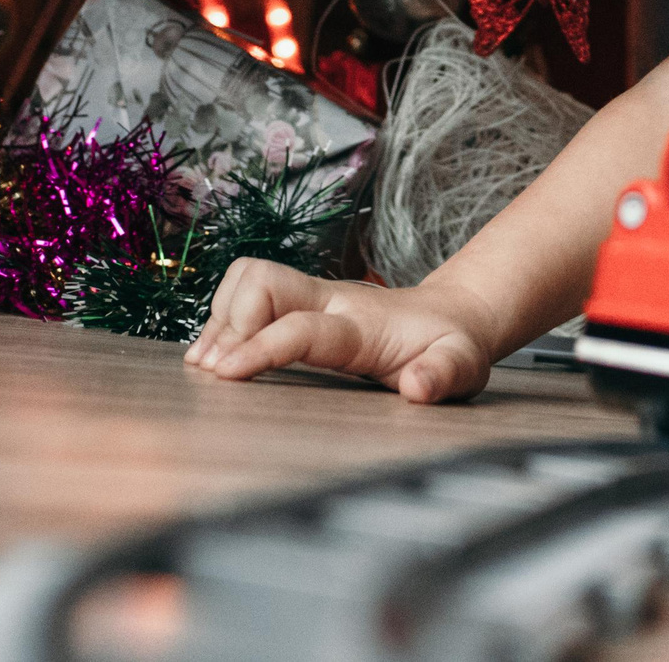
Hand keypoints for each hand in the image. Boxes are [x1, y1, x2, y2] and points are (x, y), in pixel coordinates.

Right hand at [183, 260, 496, 403]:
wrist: (452, 315)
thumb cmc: (451, 345)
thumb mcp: (462, 365)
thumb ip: (442, 375)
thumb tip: (417, 388)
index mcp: (362, 324)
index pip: (301, 327)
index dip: (260, 347)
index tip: (225, 374)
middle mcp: (329, 300)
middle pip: (260, 281)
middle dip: (229, 322)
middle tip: (214, 372)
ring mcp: (311, 297)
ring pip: (247, 280)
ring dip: (220, 319)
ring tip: (206, 366)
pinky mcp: (297, 303)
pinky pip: (246, 293)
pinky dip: (223, 320)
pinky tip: (216, 355)